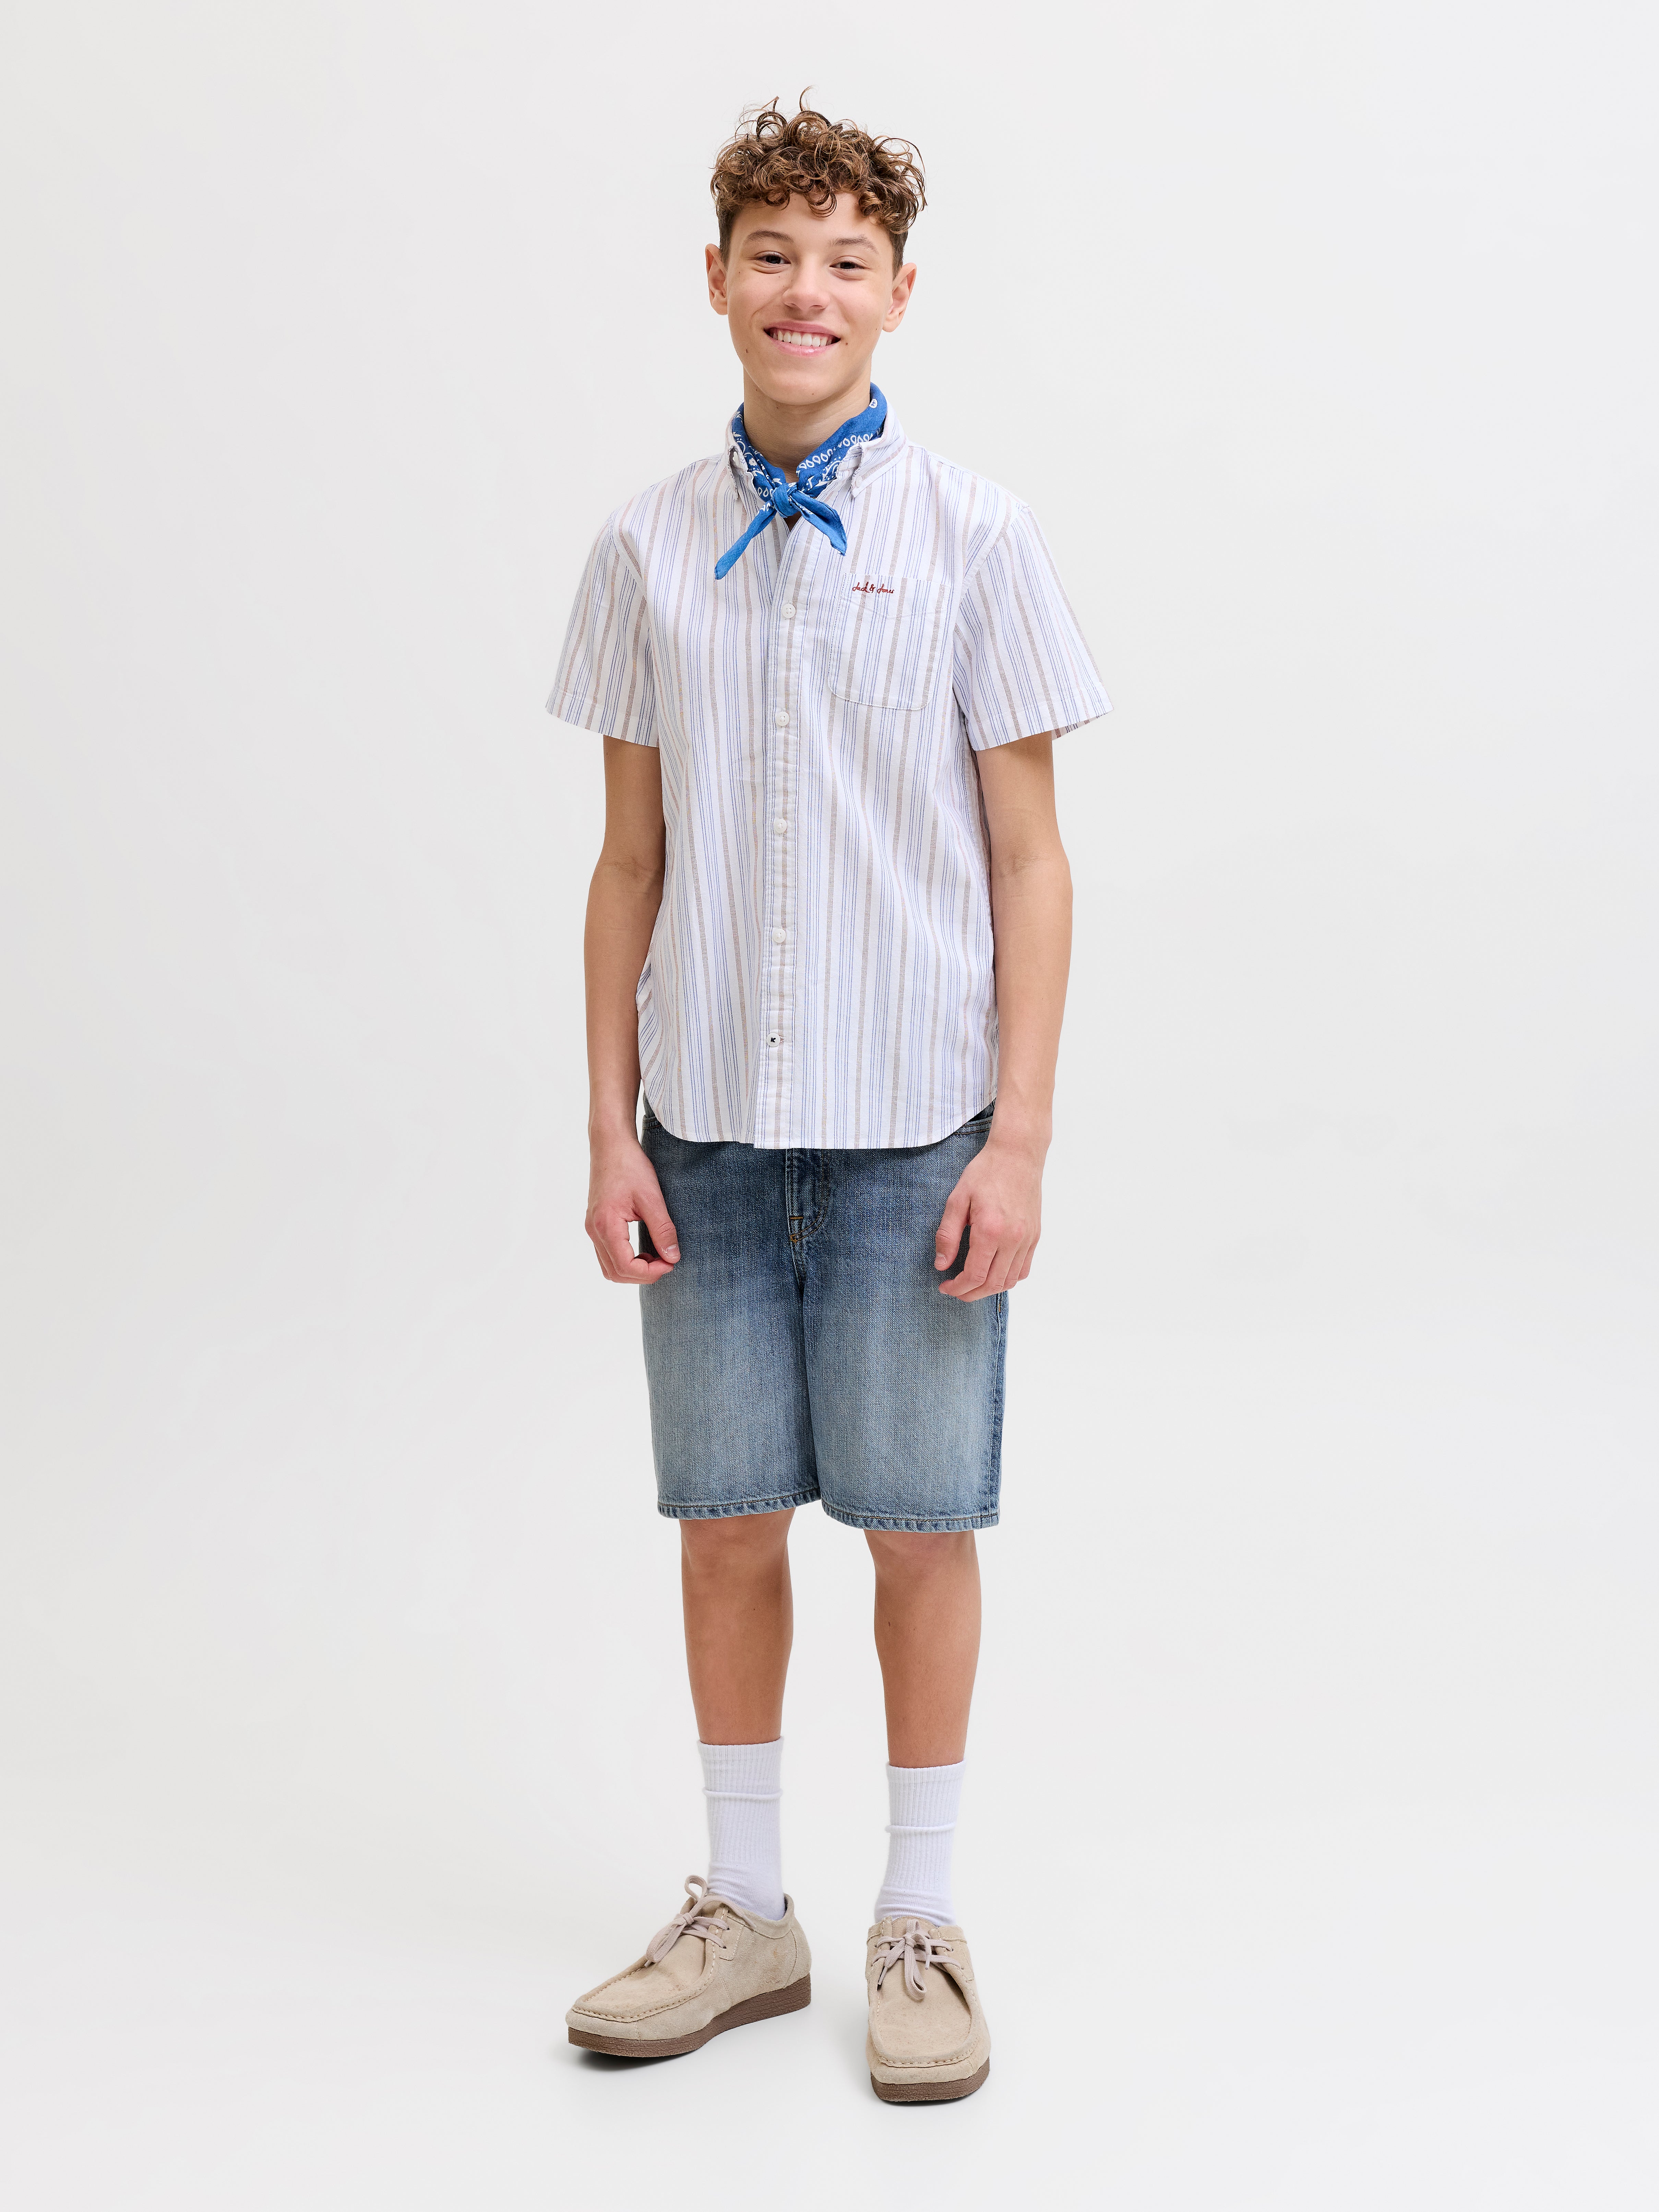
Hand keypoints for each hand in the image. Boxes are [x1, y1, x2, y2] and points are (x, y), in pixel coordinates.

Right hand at [586, 1131, 679, 1283]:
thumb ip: (662, 1230)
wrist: (610, 1145)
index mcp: (606, 1225)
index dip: (650, 1272)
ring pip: (609, 1267)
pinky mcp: (595, 1224)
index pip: (625, 1266)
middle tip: (667, 1262)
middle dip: (643, 1275)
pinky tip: (644, 1249)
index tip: (671, 1262)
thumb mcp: (652, 1197)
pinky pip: (607, 1254)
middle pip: (615, 1273)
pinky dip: (626, 1260)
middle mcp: (594, 1230)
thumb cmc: (630, 1166)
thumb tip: (673, 1257)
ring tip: (657, 1256)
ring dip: (634, 1270)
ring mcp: (592, 1228)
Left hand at [933, 1135, 1043, 1300]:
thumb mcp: (957, 1200)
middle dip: (971, 1294)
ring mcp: (1027, 1238)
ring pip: (1010, 1281)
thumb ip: (948, 1235)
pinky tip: (993, 1272)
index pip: (975, 1275)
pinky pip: (1024, 1269)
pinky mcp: (1035, 1235)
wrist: (1017, 1155)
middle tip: (955, 1291)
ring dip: (989, 1289)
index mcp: (990, 1229)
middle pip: (993, 1284)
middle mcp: (1013, 1238)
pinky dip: (1008, 1278)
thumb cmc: (985, 1172)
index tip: (945, 1287)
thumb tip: (942, 1265)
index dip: (958, 1288)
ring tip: (972, 1284)